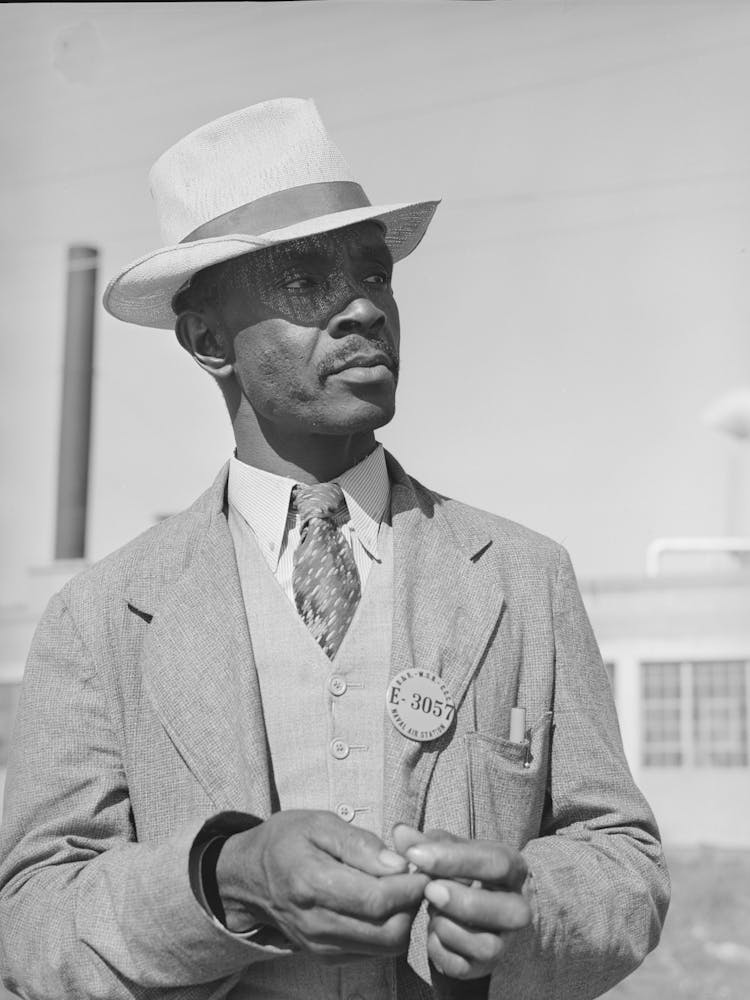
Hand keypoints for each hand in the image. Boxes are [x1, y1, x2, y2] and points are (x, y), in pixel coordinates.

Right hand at [215, 810, 428, 961]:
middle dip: (412, 904)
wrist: (250, 876)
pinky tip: (385, 904)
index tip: (423, 866)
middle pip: (387, 931)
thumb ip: (359, 843)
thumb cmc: (287, 841)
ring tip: (401, 888)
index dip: (410, 885)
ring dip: (404, 919)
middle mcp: (315, 923)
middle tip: (416, 877)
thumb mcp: (319, 824)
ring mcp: (319, 946)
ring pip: (385, 947)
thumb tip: (399, 864)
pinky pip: (373, 953)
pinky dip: (389, 931)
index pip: (377, 899)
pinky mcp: (326, 957)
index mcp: (311, 884)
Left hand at [392, 824, 531, 980]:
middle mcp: (518, 908)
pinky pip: (464, 968)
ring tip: (432, 912)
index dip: (454, 859)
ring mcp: (504, 941)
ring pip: (488, 946)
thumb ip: (427, 842)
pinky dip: (440, 951)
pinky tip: (432, 933)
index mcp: (514, 869)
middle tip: (429, 890)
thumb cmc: (462, 870)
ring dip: (450, 928)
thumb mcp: (451, 849)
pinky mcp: (485, 966)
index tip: (415, 855)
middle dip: (463, 901)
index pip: (496, 863)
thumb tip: (401, 832)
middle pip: (509, 911)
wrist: (475, 906)